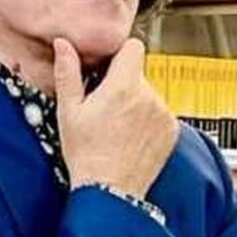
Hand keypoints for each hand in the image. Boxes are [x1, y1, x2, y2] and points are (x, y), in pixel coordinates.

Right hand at [53, 37, 178, 198]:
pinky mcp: (171, 131)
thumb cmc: (87, 155)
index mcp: (123, 86)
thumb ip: (68, 73)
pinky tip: (131, 137)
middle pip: (138, 74)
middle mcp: (148, 97)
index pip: (133, 47)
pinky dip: (148, 120)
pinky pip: (159, 113)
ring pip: (149, 94)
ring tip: (117, 127)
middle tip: (105, 106)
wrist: (109, 191)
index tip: (108, 68)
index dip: (119, 54)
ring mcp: (163, 114)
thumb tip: (64, 45)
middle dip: (123, 83)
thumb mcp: (69, 112)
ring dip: (136, 103)